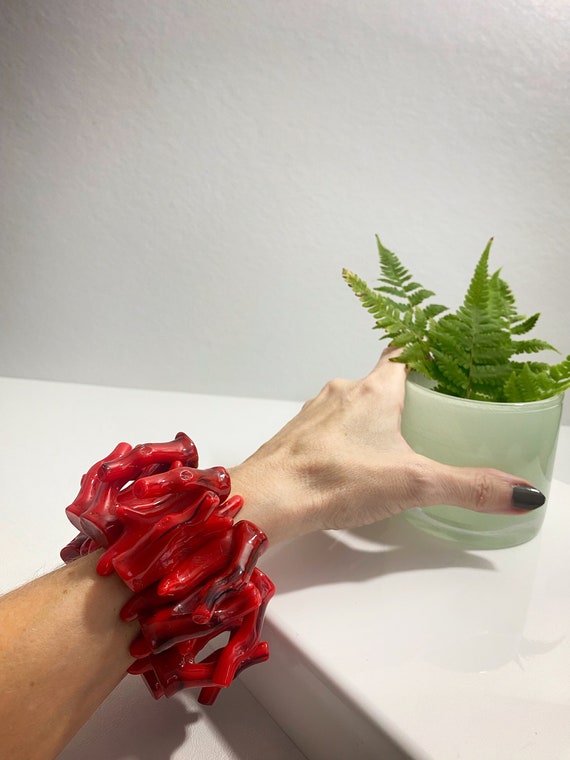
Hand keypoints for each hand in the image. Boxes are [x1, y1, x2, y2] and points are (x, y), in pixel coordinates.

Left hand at [232, 347, 540, 543]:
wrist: (267, 499)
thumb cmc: (333, 479)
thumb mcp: (414, 483)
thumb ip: (468, 486)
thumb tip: (521, 493)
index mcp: (374, 390)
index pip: (404, 352)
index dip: (426, 353)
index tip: (444, 362)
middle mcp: (343, 392)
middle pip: (381, 380)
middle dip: (406, 396)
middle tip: (433, 417)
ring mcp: (316, 413)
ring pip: (354, 404)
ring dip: (375, 417)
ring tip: (398, 444)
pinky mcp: (297, 436)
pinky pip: (330, 426)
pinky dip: (348, 437)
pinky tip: (355, 465)